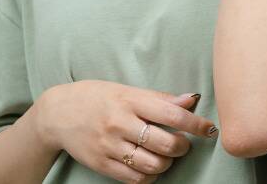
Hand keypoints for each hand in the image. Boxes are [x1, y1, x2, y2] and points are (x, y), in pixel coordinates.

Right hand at [36, 81, 217, 182]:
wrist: (58, 114)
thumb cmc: (98, 97)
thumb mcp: (127, 91)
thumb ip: (160, 98)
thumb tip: (191, 99)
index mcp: (130, 101)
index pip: (172, 114)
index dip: (195, 124)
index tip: (208, 128)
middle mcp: (120, 123)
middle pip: (165, 143)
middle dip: (182, 147)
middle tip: (182, 143)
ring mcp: (110, 146)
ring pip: (153, 164)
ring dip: (167, 163)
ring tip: (166, 155)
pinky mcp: (102, 164)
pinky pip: (135, 179)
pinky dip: (150, 176)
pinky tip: (150, 166)